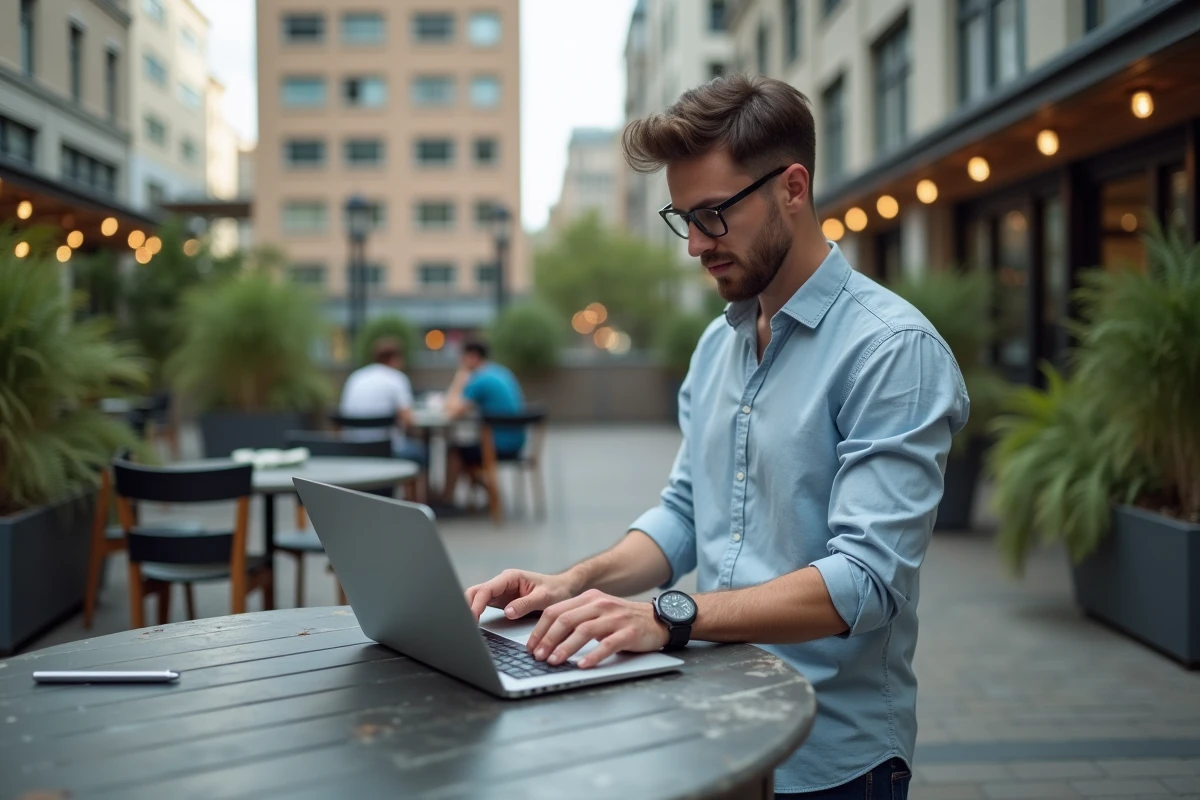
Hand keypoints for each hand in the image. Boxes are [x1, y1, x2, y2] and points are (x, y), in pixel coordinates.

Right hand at [464, 569, 578, 621]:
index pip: (486, 589)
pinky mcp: (501, 602)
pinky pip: (483, 606)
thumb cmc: (556, 590)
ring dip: (469, 610)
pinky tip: (473, 625)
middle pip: (475, 592)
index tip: (472, 617)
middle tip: (465, 625)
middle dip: (467, 606)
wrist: (564, 589)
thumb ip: (526, 604)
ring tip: (466, 627)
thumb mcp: (544, 597)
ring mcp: (500, 592)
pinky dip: (475, 614)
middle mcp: (502, 583)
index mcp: (510, 577)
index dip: (477, 603)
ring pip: (476, 598)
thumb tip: (507, 612)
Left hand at [526, 589, 668, 669]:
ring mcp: (615, 617)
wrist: (657, 619)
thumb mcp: (598, 612)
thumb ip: (577, 618)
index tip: (531, 646)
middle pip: (566, 619)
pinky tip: (583, 665)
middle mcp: (600, 604)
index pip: (556, 610)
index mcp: (589, 598)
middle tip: (538, 656)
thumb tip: (547, 638)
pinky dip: (593, 656)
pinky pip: (608, 644)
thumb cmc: (623, 620)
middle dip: (548, 639)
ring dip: (566, 647)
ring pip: (584, 630)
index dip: (540, 629)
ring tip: (554, 661)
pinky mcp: (629, 632)